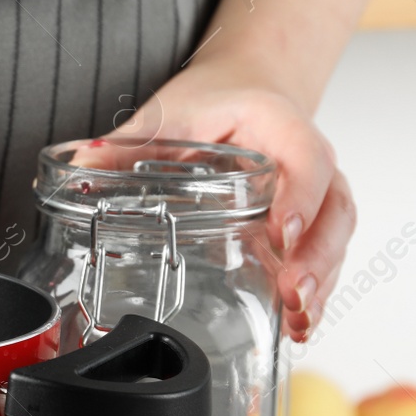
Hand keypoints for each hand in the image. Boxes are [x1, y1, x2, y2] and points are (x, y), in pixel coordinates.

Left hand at [76, 61, 353, 343]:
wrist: (247, 89)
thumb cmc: (216, 100)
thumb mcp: (170, 113)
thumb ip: (127, 143)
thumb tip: (80, 166)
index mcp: (279, 125)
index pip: (305, 159)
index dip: (299, 197)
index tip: (279, 231)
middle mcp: (310, 159)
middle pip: (333, 210)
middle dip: (316, 257)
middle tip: (291, 294)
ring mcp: (318, 193)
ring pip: (335, 238)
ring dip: (320, 282)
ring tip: (297, 321)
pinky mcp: (312, 222)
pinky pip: (326, 256)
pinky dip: (315, 292)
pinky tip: (296, 326)